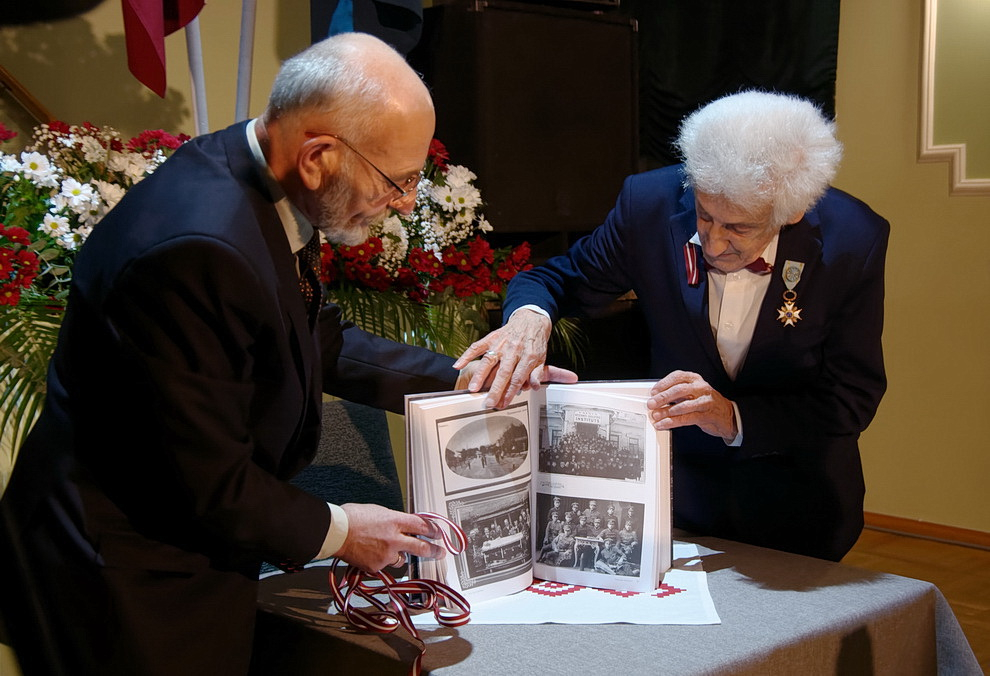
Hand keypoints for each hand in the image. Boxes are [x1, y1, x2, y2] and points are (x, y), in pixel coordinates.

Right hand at [334, 503, 446, 573]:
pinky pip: (384, 565)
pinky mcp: (376, 567)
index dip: (433, 530)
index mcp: (395, 521)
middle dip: (433, 551)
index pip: (422, 525)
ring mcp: (386, 555)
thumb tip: (403, 525)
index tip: (438, 533)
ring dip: (397, 554)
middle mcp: (394, 539)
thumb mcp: (378, 511)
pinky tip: (369, 552)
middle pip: (421, 547)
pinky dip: (380, 560)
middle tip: (440, 552)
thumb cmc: (352, 517)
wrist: (335, 532)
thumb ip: (394, 520)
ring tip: (381, 547)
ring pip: (400, 559)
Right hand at [453, 309, 574, 407]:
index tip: (504, 403)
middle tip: (489, 402)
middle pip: (503, 372)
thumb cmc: (534, 341)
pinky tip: (458, 365)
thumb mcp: (542, 357)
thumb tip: (533, 386)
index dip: (510, 392)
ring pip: (488, 360)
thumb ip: (537, 373)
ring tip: (473, 388)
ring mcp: (501, 343)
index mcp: (527, 356)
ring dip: (480, 375)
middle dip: (495, 389)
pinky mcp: (491, 338)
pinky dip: (466, 355)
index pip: (517, 378)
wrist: (531, 319)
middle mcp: (513, 350)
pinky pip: (477, 346)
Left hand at [647, 370, 737, 441]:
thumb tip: (657, 399)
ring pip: (682, 406)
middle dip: (662, 398)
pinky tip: (664, 424)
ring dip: (666, 412)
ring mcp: (705, 401)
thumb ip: (676, 394)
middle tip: (651, 404)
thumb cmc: (706, 403)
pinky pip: (686, 418)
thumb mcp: (692, 393)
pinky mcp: (707, 415)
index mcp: (696, 379)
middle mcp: (701, 388)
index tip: (653, 391)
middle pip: (679, 390)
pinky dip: (672, 422)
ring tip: (656, 416)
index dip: (663, 383)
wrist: (728, 416)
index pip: (677, 377)